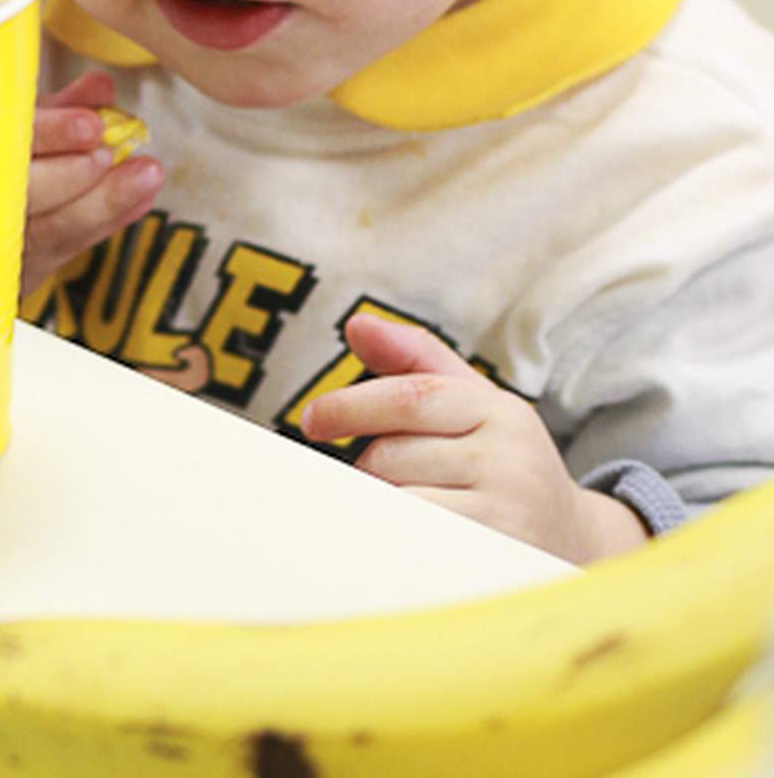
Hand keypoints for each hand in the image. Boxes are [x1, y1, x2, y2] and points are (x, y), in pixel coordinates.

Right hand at [21, 71, 164, 299]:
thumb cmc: (7, 151)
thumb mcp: (28, 122)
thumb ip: (65, 105)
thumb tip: (102, 87)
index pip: (8, 142)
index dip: (52, 133)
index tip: (93, 125)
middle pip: (26, 195)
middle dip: (74, 176)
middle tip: (110, 155)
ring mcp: (0, 244)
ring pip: (53, 231)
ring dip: (106, 203)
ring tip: (147, 175)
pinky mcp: (22, 271)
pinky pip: (70, 247)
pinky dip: (109, 221)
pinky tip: (142, 199)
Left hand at [301, 314, 648, 564]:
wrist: (575, 543)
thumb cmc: (504, 463)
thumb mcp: (474, 403)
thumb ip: (416, 359)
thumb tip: (356, 325)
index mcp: (499, 410)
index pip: (410, 395)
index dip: (350, 405)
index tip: (312, 420)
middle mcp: (508, 459)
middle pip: (394, 455)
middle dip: (365, 464)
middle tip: (367, 477)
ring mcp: (505, 515)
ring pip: (398, 502)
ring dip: (375, 503)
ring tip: (394, 505)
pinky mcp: (493, 562)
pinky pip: (415, 544)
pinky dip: (392, 536)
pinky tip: (396, 535)